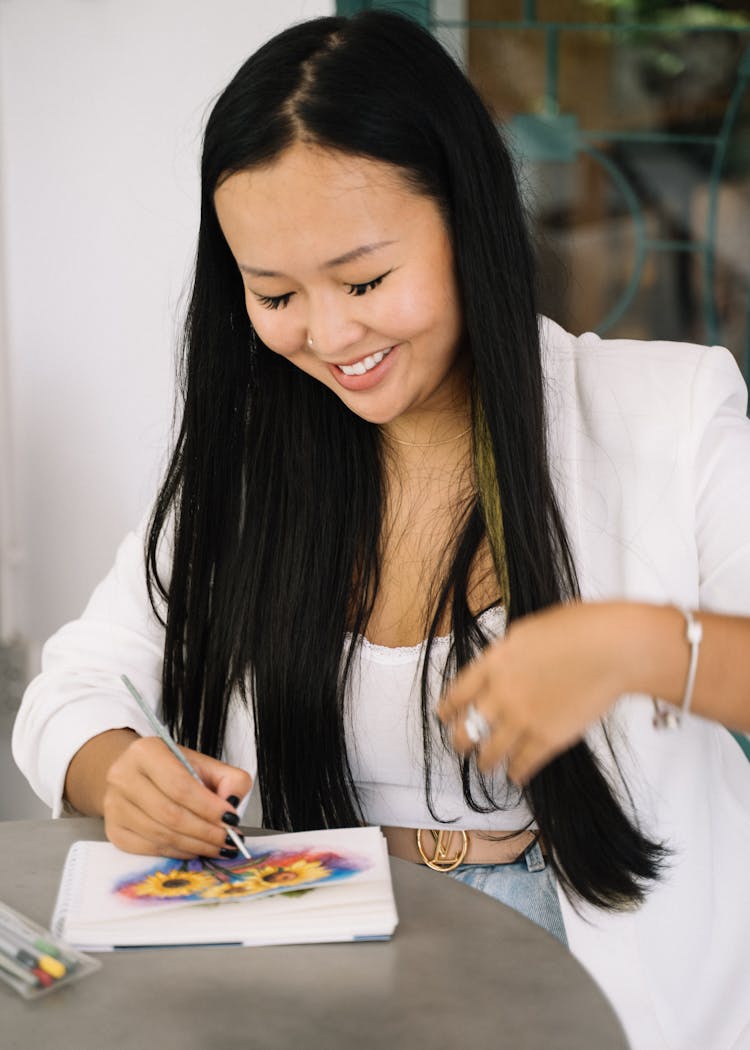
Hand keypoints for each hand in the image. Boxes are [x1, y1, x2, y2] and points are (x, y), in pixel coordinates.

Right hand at [102, 734, 252, 857]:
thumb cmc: (172, 768)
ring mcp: (114, 806)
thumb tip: (233, 804)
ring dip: (196, 845)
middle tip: (229, 839)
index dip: (208, 807)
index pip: (180, 785)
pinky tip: (196, 849)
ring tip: (218, 846)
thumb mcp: (203, 763)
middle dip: (206, 831)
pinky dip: (178, 853)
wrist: (135, 773)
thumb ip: (228, 779)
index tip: (232, 819)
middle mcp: (123, 777)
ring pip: (161, 835)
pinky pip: (150, 849)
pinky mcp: (114, 831)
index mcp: (146, 752)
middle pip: (170, 814)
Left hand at [437, 603, 630, 784]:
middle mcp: (501, 693)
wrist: (611, 648)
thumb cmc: (578, 628)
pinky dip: (516, 773)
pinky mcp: (548, 739)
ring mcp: (523, 719)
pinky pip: (522, 764)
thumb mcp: (527, 630)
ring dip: (486, 762)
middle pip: (466, 729)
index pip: (457, 694)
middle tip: (463, 744)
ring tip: (487, 765)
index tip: (445, 716)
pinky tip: (515, 775)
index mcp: (494, 662)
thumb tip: (501, 664)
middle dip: (461, 740)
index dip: (448, 710)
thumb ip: (508, 653)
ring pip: (489, 753)